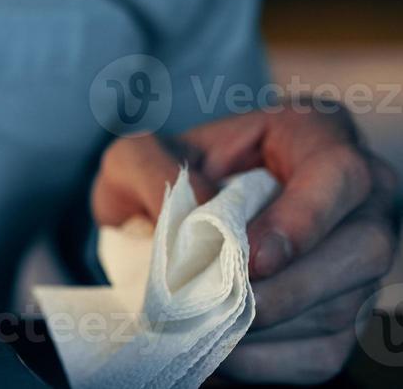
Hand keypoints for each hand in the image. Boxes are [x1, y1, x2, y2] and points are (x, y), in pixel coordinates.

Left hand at [92, 104, 399, 383]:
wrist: (157, 218)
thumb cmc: (160, 173)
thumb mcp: (136, 154)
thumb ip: (152, 167)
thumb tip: (200, 212)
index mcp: (314, 134)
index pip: (339, 173)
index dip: (304, 221)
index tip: (253, 259)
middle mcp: (356, 196)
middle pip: (361, 249)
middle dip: (288, 289)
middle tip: (223, 306)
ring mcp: (358, 258)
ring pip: (344, 308)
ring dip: (272, 329)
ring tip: (208, 331)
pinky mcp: (344, 311)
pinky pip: (325, 352)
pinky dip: (270, 362)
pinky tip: (223, 355)